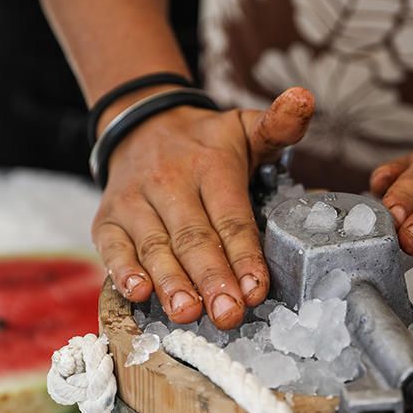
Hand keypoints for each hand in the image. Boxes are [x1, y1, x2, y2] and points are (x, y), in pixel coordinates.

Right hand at [92, 87, 313, 328]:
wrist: (142, 123)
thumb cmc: (207, 142)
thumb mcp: (246, 128)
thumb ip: (279, 125)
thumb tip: (305, 99)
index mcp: (210, 165)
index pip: (231, 216)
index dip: (244, 255)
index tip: (256, 288)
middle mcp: (169, 182)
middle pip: (193, 236)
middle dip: (212, 278)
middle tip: (228, 313)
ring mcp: (134, 201)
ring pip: (154, 246)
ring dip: (170, 282)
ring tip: (187, 312)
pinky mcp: (107, 219)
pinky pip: (113, 247)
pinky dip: (122, 271)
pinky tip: (138, 294)